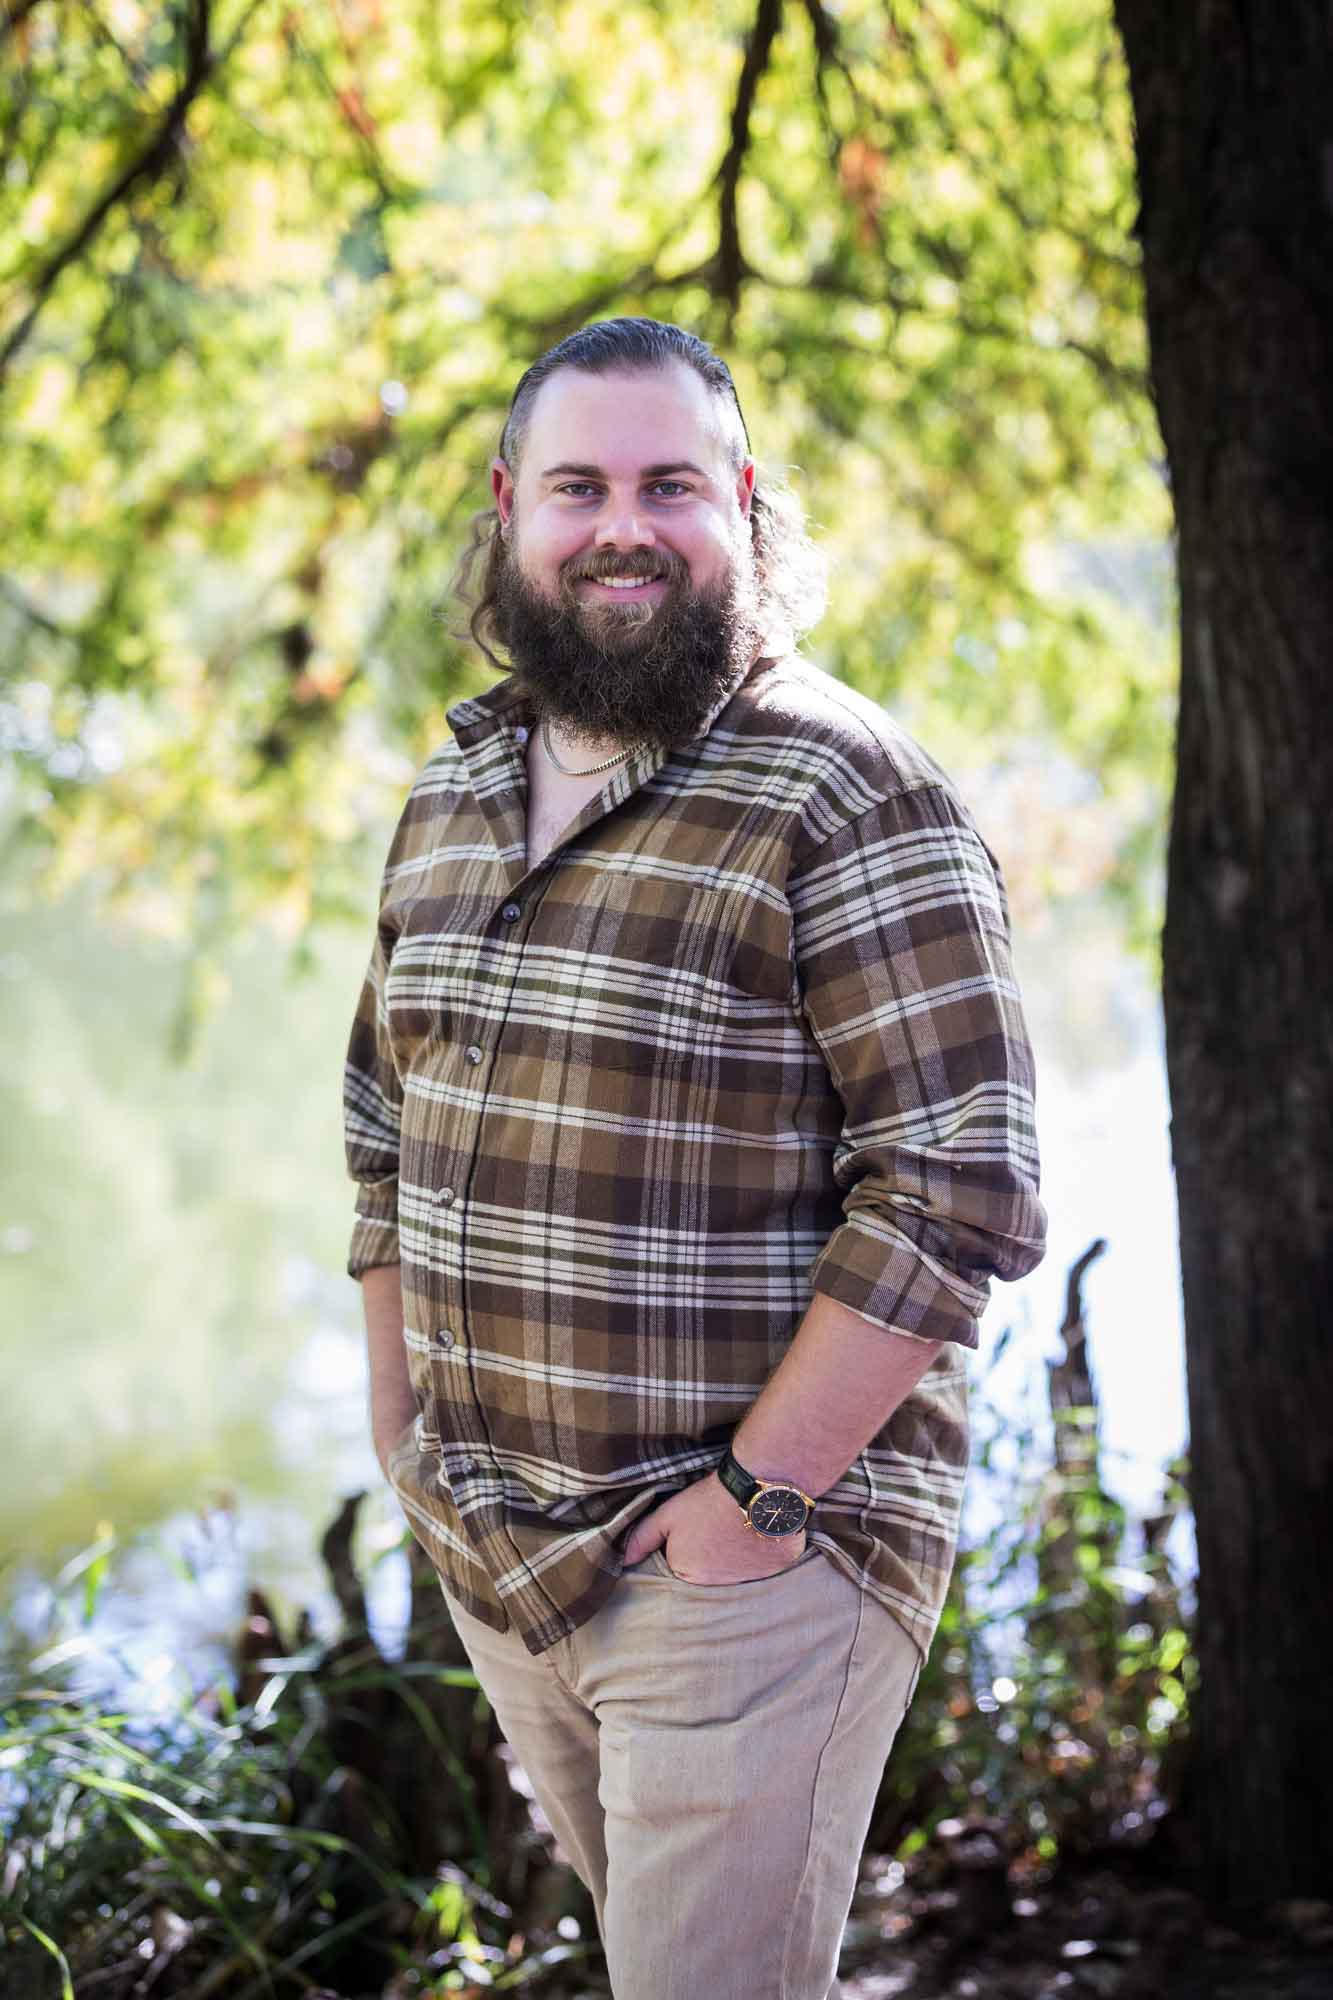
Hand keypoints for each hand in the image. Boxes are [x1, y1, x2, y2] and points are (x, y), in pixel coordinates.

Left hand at [621, 1471, 806, 1583]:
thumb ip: (642, 1538)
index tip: (697, 1528)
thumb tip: (622, 1560)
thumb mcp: (668, 1513)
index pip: (681, 1568)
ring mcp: (748, 1582)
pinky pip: (764, 1569)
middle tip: (717, 1527)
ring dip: (735, 1559)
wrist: (756, 1487)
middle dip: (710, 1556)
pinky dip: (761, 1556)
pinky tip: (758, 1534)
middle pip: (709, 1574)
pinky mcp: (774, 1573)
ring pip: (736, 1574)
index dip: (687, 1546)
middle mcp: (717, 1586)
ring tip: (737, 1528)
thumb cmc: (709, 1499)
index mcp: (687, 1573)